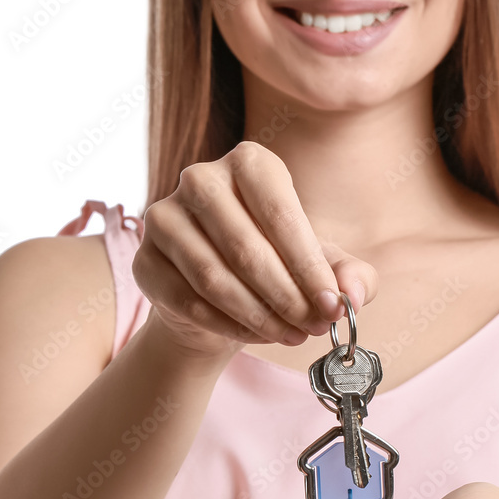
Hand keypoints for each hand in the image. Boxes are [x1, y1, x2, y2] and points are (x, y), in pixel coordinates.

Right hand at [132, 141, 378, 358]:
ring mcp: (164, 217)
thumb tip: (353, 296)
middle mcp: (200, 179)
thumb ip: (351, 276)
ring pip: (214, 277)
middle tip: (313, 327)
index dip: (309, 266)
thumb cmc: (277, 265)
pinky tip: (256, 335)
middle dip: (287, 297)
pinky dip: (228, 326)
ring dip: (259, 316)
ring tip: (290, 335)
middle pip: (246, 248)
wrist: (219, 294)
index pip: (281, 215)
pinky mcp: (144, 259)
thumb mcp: (321, 266)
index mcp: (250, 163)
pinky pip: (188, 301)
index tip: (332, 306)